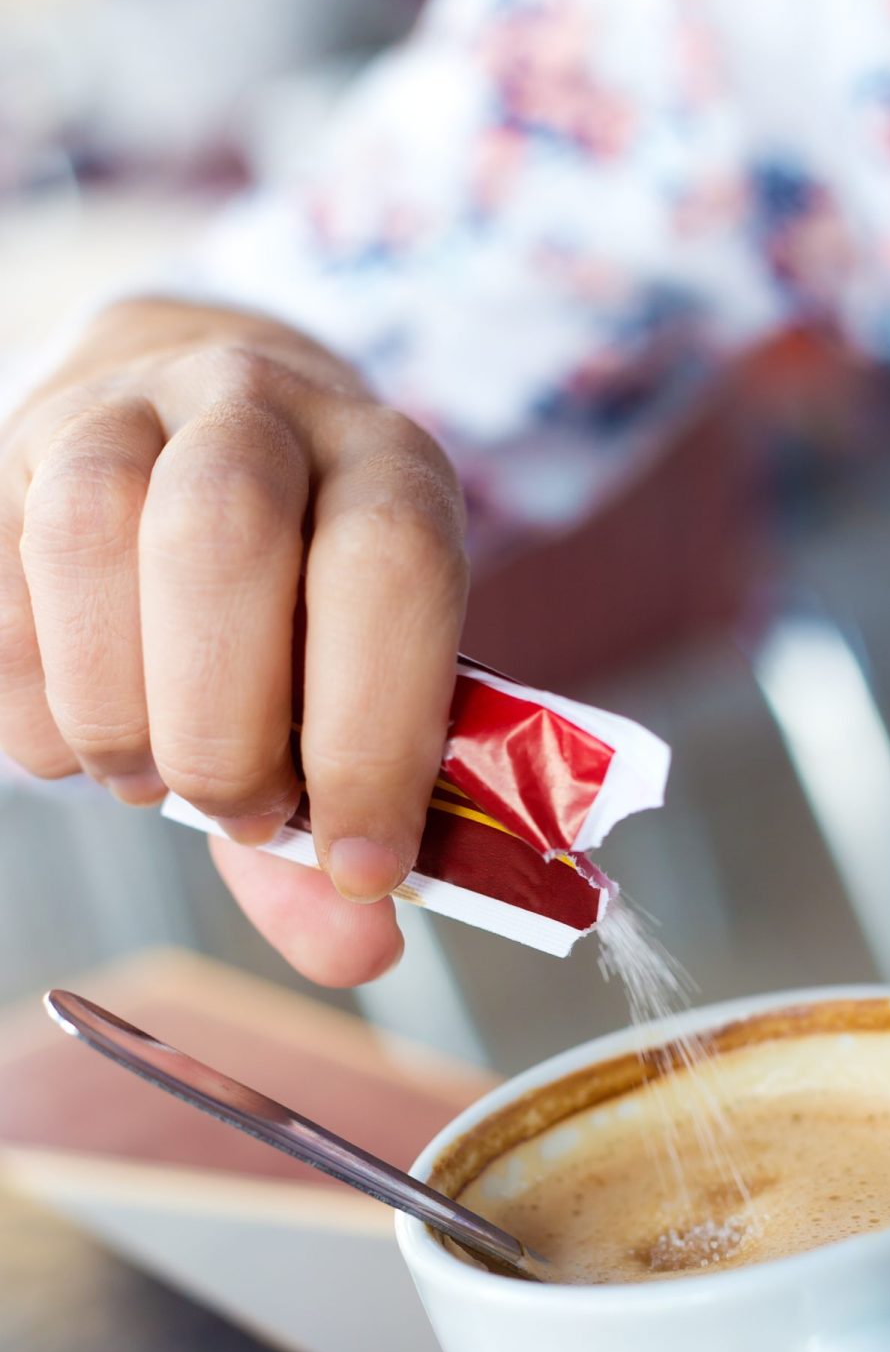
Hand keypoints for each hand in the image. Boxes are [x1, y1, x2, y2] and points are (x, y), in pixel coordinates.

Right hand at [0, 296, 468, 983]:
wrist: (193, 434)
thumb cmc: (297, 599)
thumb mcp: (358, 692)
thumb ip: (355, 823)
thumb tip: (357, 948)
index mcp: (386, 462)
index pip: (390, 567)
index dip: (373, 735)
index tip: (359, 866)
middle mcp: (256, 403)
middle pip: (221, 533)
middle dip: (224, 723)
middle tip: (239, 807)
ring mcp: (120, 408)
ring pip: (87, 531)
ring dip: (116, 704)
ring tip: (152, 774)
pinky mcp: (11, 449)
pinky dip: (33, 702)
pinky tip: (84, 735)